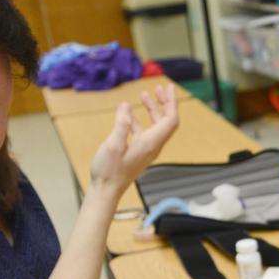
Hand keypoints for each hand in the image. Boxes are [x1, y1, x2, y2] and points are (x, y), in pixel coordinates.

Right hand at [89, 85, 178, 199]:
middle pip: (166, 121)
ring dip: (152, 109)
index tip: (168, 88)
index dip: (172, 102)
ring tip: (143, 95)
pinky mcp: (138, 152)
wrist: (106, 191)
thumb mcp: (113, 145)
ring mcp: (146, 149)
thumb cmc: (109, 171)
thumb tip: (126, 105)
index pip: (171, 119)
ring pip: (155, 125)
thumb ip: (121, 124)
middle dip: (164, 103)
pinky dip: (138, 120)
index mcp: (151, 143)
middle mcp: (153, 145)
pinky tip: (128, 113)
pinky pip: (143, 132)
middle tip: (158, 87)